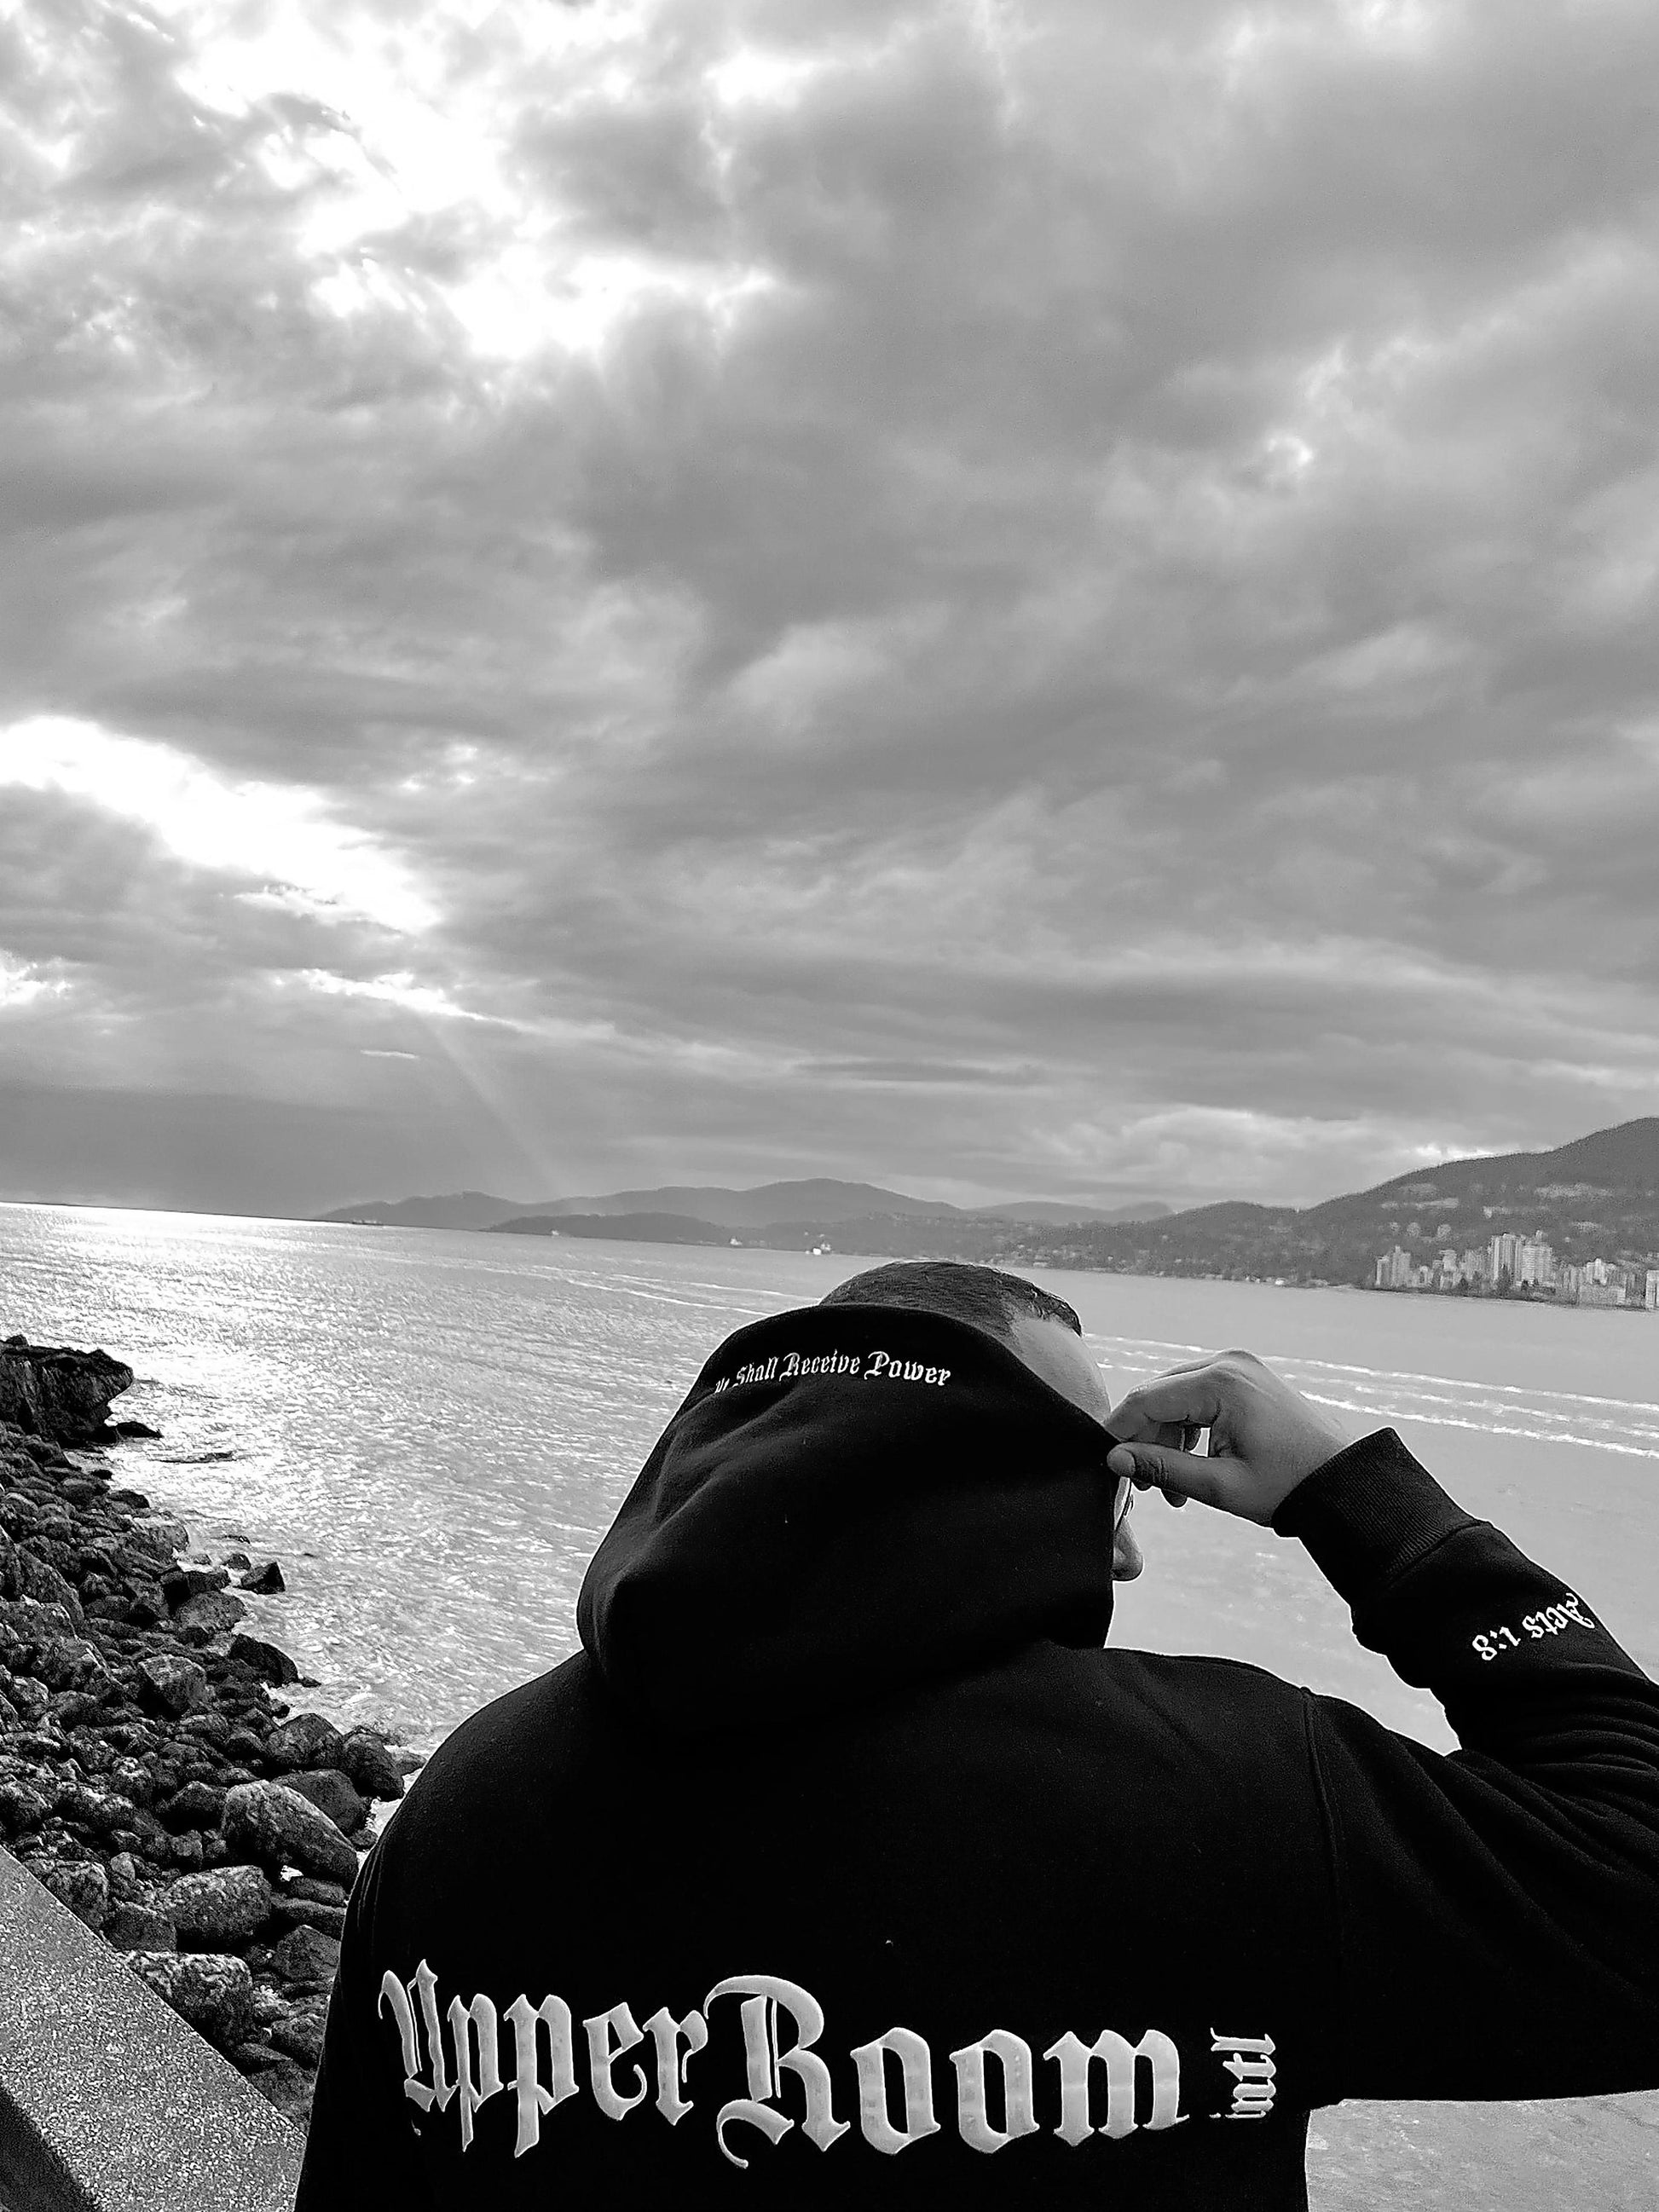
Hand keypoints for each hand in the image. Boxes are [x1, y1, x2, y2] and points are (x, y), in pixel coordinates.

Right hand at [1105, 1349, 1350, 1525]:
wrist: (1345, 1481)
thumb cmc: (1291, 1485)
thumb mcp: (1221, 1485)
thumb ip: (1163, 1468)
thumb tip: (1115, 1459)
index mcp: (1222, 1383)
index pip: (1147, 1399)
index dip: (1120, 1431)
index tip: (1105, 1462)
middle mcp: (1228, 1364)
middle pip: (1160, 1396)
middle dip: (1145, 1440)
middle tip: (1143, 1485)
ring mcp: (1239, 1368)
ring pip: (1177, 1399)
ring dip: (1167, 1440)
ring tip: (1174, 1490)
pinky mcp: (1246, 1379)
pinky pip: (1200, 1398)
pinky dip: (1189, 1431)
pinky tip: (1193, 1467)